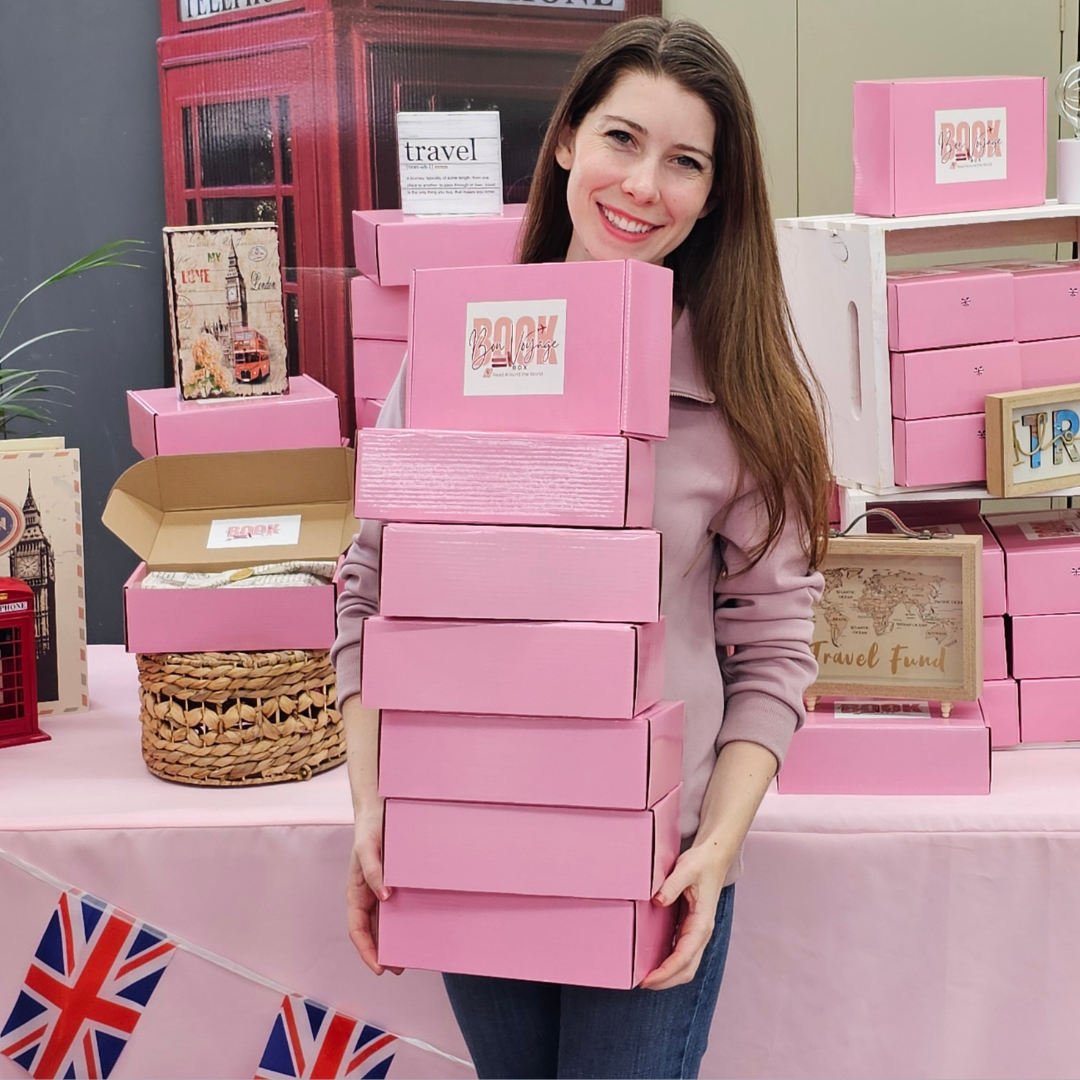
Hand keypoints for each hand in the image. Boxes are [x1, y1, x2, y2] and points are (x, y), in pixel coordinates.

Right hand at [346, 803, 401, 975]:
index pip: (357, 929)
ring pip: (385, 921)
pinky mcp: (395, 882)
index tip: (379, 967)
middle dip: (382, 952)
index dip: (366, 950)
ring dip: (394, 938)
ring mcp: (381, 890)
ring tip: (411, 953)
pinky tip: (418, 924)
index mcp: (356, 892)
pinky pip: (398, 906)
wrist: (379, 809)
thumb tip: (384, 897)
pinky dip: (405, 919)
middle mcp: (368, 895)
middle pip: (372, 931)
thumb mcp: (367, 848)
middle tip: (399, 968)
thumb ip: (373, 871)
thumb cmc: (368, 829)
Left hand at [639, 844, 729, 990]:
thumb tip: (657, 900)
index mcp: (702, 922)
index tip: (648, 980)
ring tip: (645, 978)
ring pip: (686, 965)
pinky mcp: (692, 928)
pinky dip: (670, 963)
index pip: (684, 956)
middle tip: (641, 983)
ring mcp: (698, 932)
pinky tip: (655, 961)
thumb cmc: (701, 863)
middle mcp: (702, 932)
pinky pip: (682, 953)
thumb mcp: (686, 869)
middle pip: (687, 969)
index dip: (666, 972)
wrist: (714, 857)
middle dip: (666, 981)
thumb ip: (672, 885)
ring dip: (668, 975)